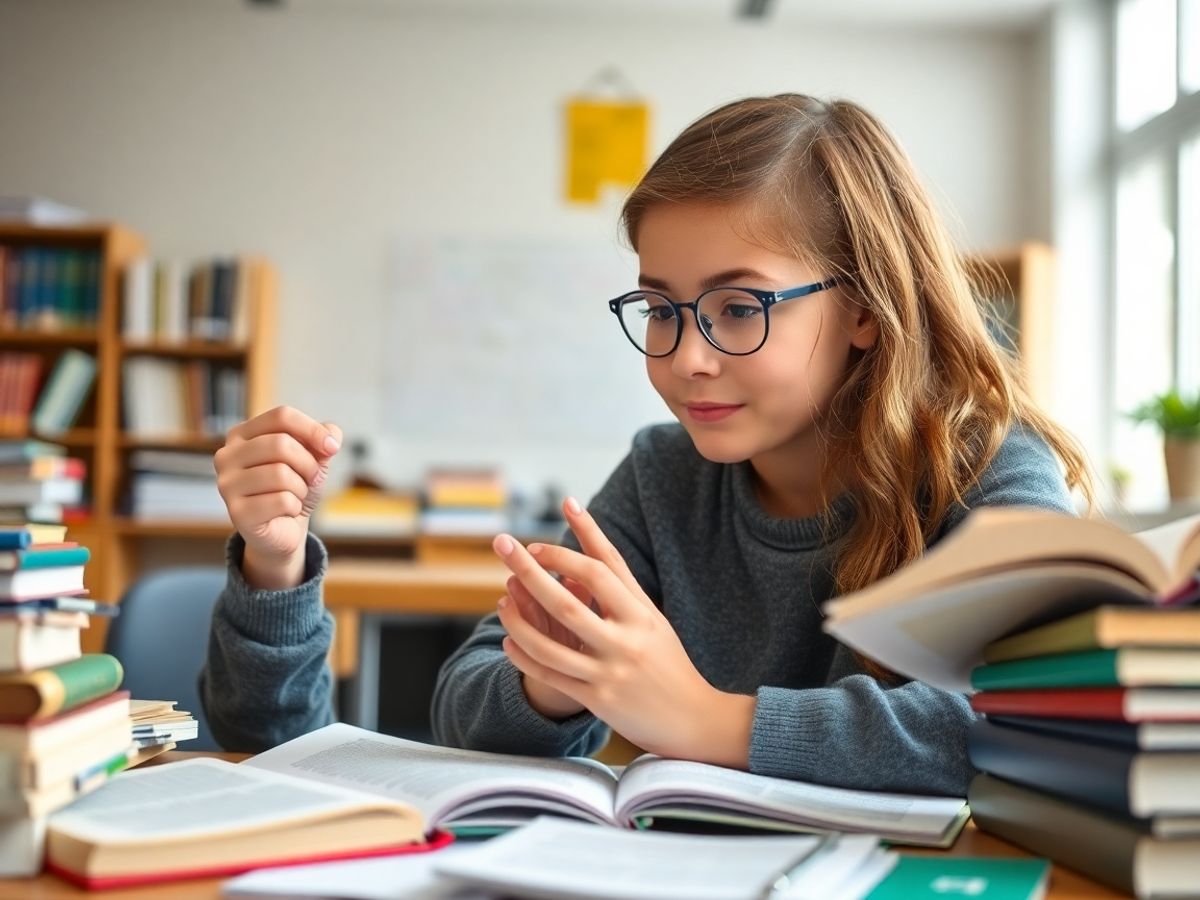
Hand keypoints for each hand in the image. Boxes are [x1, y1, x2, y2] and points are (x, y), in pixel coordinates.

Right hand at [214, 406, 341, 589]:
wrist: (284, 528)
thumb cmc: (294, 487)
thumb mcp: (313, 457)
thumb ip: (324, 438)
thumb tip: (331, 436)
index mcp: (241, 434)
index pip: (281, 416)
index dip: (312, 430)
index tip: (332, 447)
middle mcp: (226, 456)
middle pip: (281, 444)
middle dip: (307, 464)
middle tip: (309, 479)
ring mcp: (227, 484)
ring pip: (281, 474)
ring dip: (301, 488)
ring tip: (294, 495)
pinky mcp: (236, 512)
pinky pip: (282, 501)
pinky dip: (294, 507)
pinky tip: (284, 512)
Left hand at [493, 499, 755, 767]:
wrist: (693, 719)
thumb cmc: (668, 660)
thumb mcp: (651, 617)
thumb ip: (620, 582)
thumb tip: (592, 535)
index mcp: (642, 614)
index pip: (600, 569)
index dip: (565, 551)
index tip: (536, 541)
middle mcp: (626, 641)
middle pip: (566, 602)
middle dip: (530, 570)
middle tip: (503, 545)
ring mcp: (610, 673)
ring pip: (550, 644)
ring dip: (518, 620)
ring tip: (502, 601)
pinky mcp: (598, 701)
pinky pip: (551, 677)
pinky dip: (526, 657)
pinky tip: (509, 642)